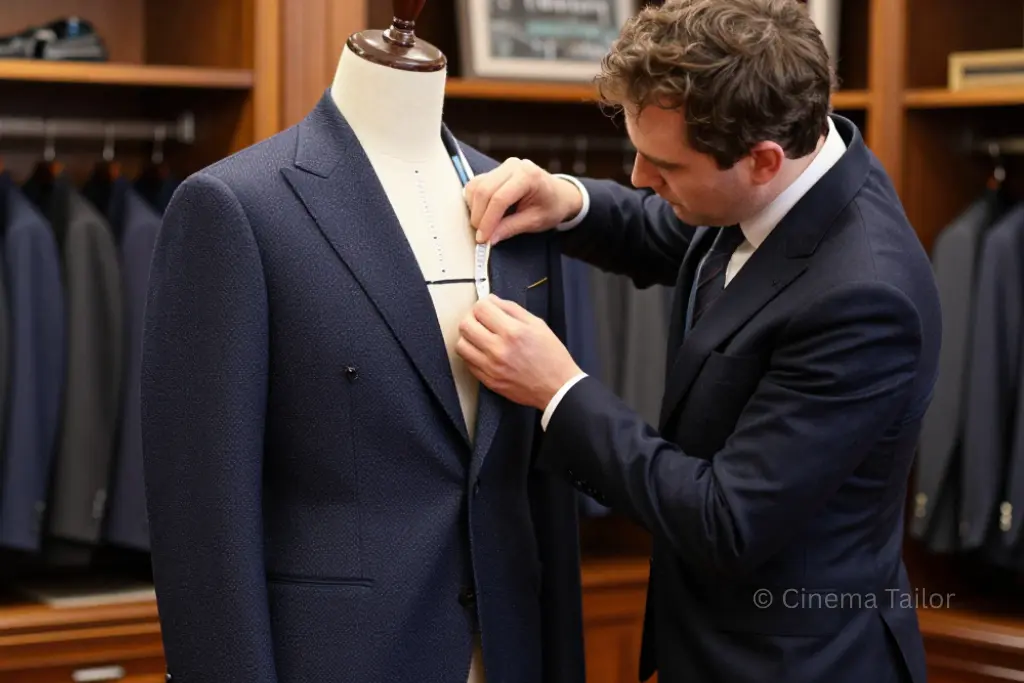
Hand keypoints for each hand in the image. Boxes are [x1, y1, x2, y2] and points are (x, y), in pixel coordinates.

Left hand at [457, 294, 581, 410]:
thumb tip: (491, 300)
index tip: (487, 307)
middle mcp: (499, 349)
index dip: (482, 304)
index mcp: (513, 332)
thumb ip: (512, 309)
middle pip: (465, 325)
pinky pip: (467, 363)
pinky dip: (472, 354)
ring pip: (461, 345)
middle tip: (480, 320)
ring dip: (468, 337)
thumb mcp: (537, 324)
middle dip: (471, 317)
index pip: (481, 309)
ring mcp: (491, 367)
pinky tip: (484, 351)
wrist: (557, 387)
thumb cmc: (551, 356)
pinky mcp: (488, 381)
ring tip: (480, 336)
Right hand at [465, 157, 582, 244]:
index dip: (488, 221)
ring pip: (476, 187)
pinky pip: (476, 185)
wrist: (560, 194)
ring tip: (483, 225)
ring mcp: (503, 166)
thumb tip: (489, 238)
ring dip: (475, 209)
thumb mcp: (535, 221)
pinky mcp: (495, 171)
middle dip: (479, 216)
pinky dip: (474, 201)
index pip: (500, 198)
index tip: (483, 238)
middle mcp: (513, 166)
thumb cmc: (552, 206)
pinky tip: (483, 214)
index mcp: (528, 176)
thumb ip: (511, 228)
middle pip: (484, 191)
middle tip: (481, 235)